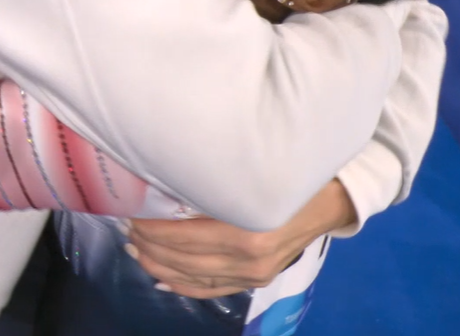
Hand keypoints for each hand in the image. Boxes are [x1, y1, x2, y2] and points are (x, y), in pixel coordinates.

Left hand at [124, 180, 355, 298]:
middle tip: (127, 227)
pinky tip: (161, 279)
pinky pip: (211, 289)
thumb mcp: (251, 171)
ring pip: (193, 277)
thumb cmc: (291, 175)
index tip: (130, 212)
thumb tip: (164, 183)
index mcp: (247, 230)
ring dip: (159, 264)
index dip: (151, 228)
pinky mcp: (258, 281)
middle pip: (183, 259)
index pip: (182, 236)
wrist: (332, 199)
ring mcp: (255, 274)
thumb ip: (212, 180)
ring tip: (136, 248)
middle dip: (149, 244)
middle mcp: (250, 259)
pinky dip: (182, 286)